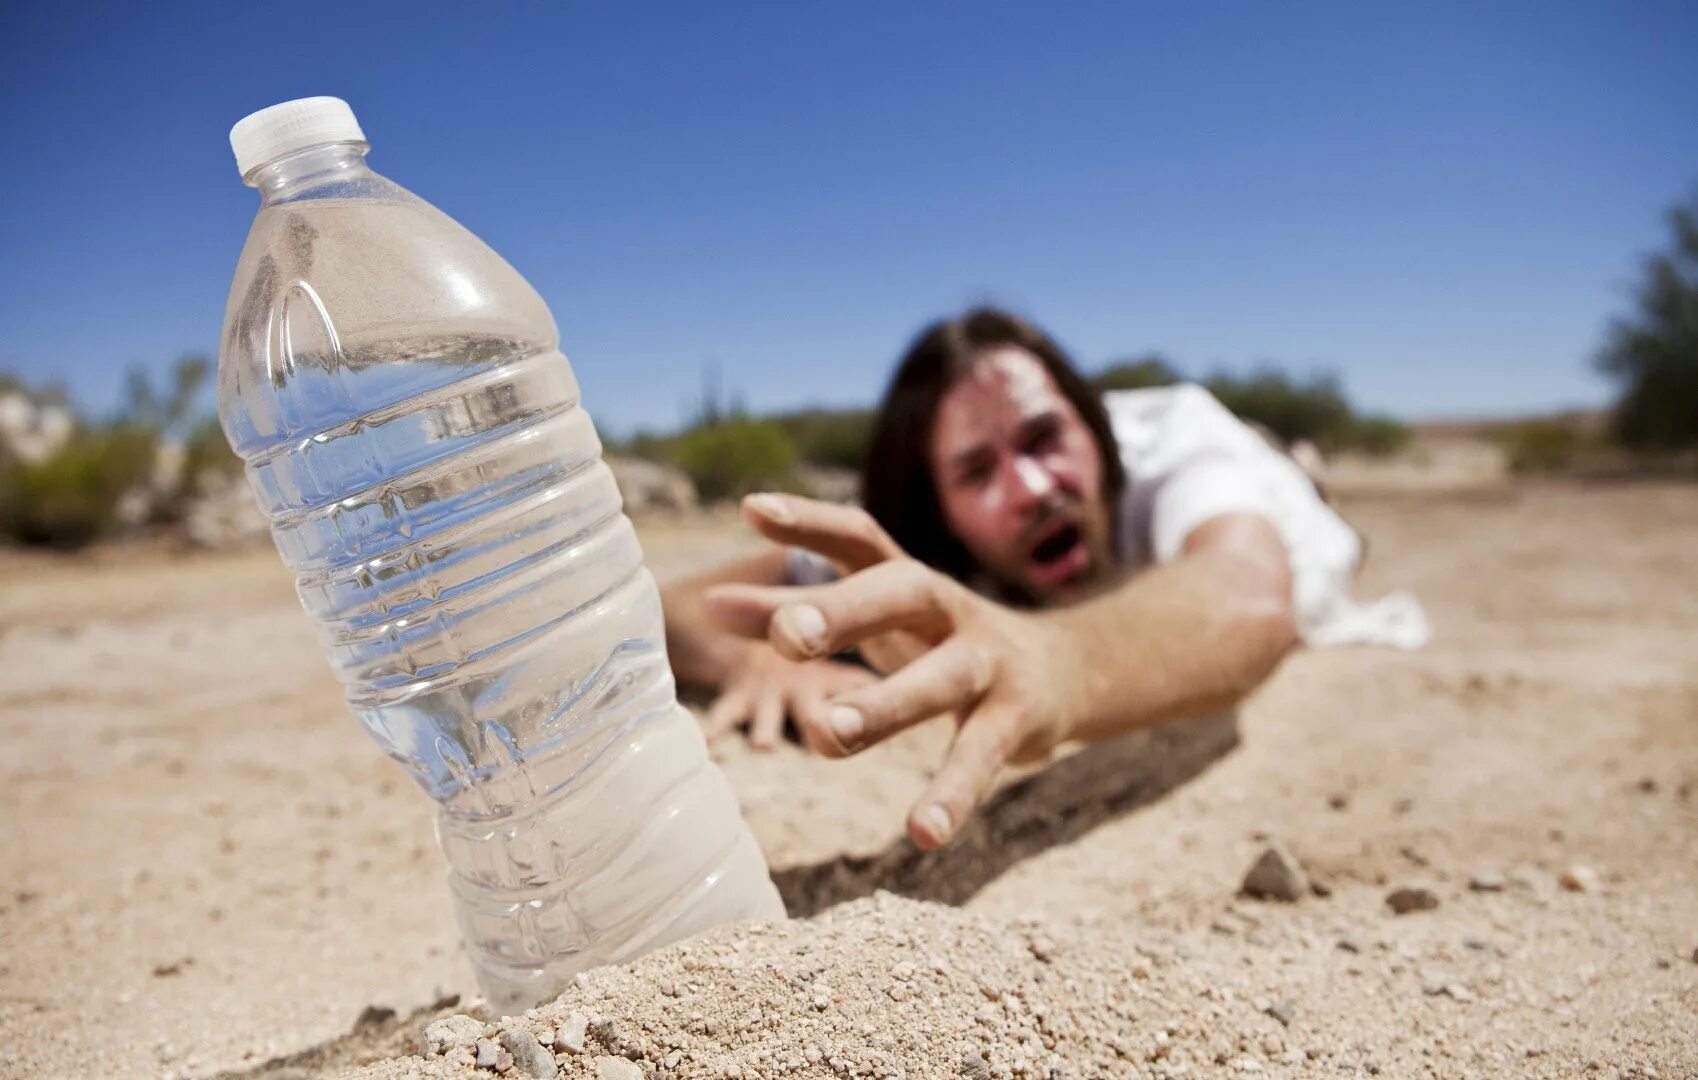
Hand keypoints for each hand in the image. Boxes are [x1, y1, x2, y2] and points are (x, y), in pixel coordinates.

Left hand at [707, 494, 1088, 849]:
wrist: (1063, 670)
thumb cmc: (939, 639)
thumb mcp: (876, 621)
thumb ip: (798, 613)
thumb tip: (714, 606)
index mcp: (909, 579)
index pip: (859, 535)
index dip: (809, 521)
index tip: (749, 509)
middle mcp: (950, 609)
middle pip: (902, 594)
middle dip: (845, 611)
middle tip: (785, 636)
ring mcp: (989, 663)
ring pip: (940, 681)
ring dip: (884, 706)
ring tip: (824, 736)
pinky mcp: (1017, 720)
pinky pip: (981, 758)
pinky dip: (952, 795)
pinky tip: (919, 833)